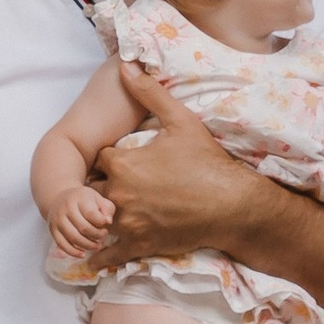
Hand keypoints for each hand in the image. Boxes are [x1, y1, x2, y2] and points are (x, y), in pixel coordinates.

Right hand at [47, 183, 115, 263]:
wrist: (60, 199)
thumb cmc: (84, 201)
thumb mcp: (98, 199)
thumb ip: (107, 208)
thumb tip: (108, 221)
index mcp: (79, 198)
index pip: (91, 214)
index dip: (101, 222)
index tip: (106, 225)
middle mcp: (66, 208)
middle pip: (83, 227)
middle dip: (97, 235)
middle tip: (103, 236)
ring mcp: (58, 219)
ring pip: (73, 237)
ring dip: (88, 245)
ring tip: (97, 246)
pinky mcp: (53, 230)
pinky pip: (62, 244)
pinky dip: (73, 252)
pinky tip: (83, 254)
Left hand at [92, 65, 261, 268]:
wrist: (232, 204)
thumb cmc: (207, 161)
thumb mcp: (180, 121)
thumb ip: (149, 93)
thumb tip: (126, 66)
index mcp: (123, 163)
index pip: (98, 159)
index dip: (106, 159)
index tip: (116, 160)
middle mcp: (118, 194)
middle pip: (91, 190)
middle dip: (97, 188)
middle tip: (107, 188)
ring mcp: (127, 222)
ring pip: (96, 221)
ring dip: (97, 218)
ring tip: (97, 217)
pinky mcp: (139, 244)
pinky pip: (108, 255)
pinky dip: (99, 256)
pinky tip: (91, 258)